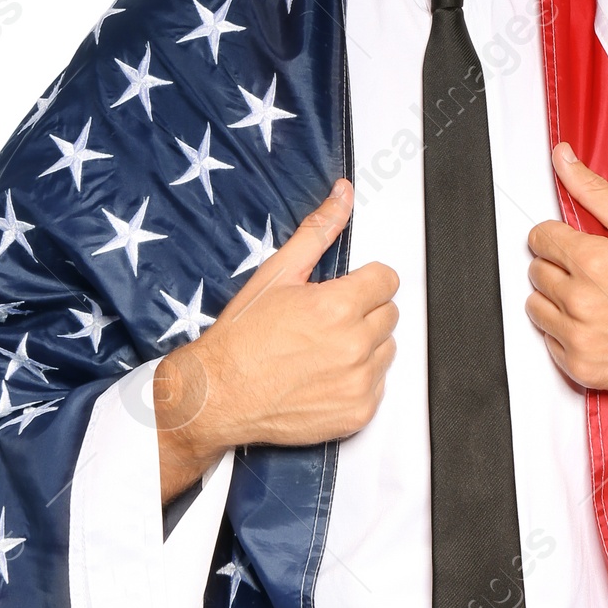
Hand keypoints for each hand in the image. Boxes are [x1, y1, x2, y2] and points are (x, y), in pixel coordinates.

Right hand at [153, 180, 398, 502]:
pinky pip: (379, 385)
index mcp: (337, 307)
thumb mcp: (276, 274)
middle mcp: (353, 346)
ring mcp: (358, 383)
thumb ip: (318, 232)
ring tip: (323, 349)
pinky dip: (359, 380)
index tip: (345, 290)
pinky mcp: (358, 412)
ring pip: (387, 349)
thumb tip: (342, 196)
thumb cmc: (241, 338)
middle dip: (363, 312)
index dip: (364, 281)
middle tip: (325, 322)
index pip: (387, 279)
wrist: (218, 395)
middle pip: (389, 313)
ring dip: (365, 346)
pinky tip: (325, 376)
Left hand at [525, 143, 607, 414]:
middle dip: (559, 267)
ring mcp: (579, 338)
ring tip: (595, 299)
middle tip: (594, 273)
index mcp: (592, 261)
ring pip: (536, 308)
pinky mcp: (581, 367)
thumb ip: (594, 191)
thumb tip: (563, 159)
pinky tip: (598, 325)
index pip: (539, 238)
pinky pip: (549, 342)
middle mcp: (580, 301)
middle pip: (536, 272)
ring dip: (557, 300)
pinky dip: (567, 334)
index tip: (572, 244)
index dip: (557, 237)